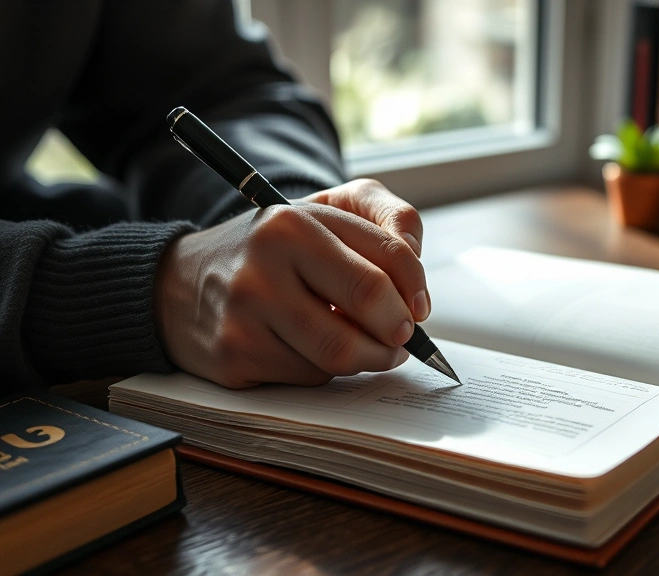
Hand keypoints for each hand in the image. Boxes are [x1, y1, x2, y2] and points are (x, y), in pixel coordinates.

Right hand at [155, 180, 428, 388]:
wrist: (181, 282)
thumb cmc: (272, 249)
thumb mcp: (326, 212)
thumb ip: (387, 222)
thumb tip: (418, 286)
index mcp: (296, 220)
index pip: (391, 257)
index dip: (417, 289)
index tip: (420, 307)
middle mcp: (267, 260)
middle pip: (371, 303)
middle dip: (400, 328)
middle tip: (402, 335)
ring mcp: (247, 310)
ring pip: (343, 352)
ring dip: (370, 357)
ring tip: (370, 348)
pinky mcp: (236, 354)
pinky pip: (310, 376)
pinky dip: (324, 370)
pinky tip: (310, 349)